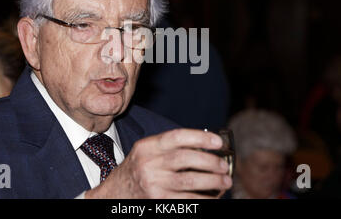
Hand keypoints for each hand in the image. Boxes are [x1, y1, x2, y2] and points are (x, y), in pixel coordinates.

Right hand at [85, 128, 231, 198]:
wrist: (115, 195)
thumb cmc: (136, 170)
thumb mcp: (147, 152)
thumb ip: (169, 147)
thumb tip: (206, 147)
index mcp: (147, 147)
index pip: (177, 137)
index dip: (200, 138)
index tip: (218, 142)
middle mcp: (148, 164)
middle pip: (186, 159)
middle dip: (210, 162)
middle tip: (224, 166)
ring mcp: (153, 185)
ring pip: (189, 181)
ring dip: (212, 181)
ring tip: (225, 181)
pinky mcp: (158, 202)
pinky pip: (187, 201)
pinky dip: (204, 199)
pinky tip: (213, 197)